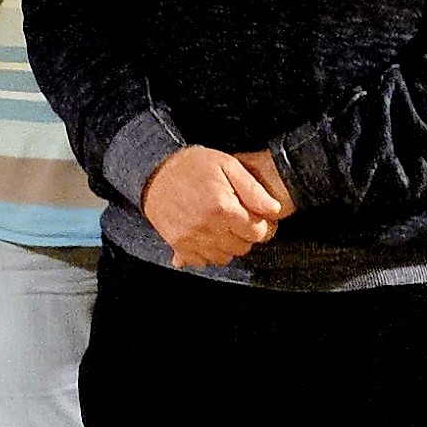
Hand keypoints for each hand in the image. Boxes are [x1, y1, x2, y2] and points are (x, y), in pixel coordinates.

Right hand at [140, 145, 286, 269]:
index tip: (256, 216)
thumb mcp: (227, 165)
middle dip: (245, 235)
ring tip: (221, 226)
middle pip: (242, 247)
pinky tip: (206, 235)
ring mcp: (190, 238)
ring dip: (227, 245)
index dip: (262, 225)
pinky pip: (201, 261)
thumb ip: (253, 188)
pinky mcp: (177, 244)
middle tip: (237, 218)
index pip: (258, 233)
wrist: (153, 171)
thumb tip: (274, 210)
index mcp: (222, 208)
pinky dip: (207, 252)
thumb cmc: (192, 165)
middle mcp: (206, 227)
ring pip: (224, 257)